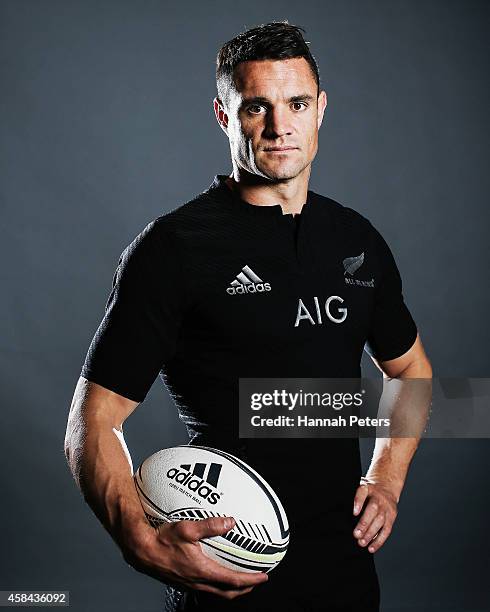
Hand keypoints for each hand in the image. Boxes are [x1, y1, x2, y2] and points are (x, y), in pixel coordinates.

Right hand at [121, 516, 267, 598]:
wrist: (141, 550)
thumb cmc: (162, 539)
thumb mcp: (188, 528)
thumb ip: (211, 525)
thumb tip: (231, 521)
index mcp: (202, 571)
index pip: (233, 581)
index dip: (251, 580)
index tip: (264, 576)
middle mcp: (197, 581)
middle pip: (227, 592)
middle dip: (245, 588)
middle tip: (255, 581)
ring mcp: (189, 583)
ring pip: (216, 592)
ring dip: (231, 588)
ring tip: (239, 579)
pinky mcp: (182, 581)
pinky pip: (205, 587)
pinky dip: (217, 584)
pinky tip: (215, 572)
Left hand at [352, 478, 397, 552]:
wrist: (386, 488)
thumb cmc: (368, 491)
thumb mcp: (360, 488)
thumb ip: (352, 496)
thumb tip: (339, 510)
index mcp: (368, 488)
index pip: (363, 491)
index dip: (358, 501)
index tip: (354, 512)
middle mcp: (378, 498)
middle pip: (373, 509)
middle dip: (364, 523)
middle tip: (356, 534)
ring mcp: (386, 507)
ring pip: (380, 521)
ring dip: (371, 533)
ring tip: (361, 542)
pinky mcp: (391, 517)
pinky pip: (387, 530)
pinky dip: (379, 540)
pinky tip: (371, 547)